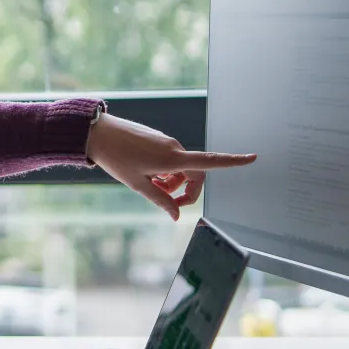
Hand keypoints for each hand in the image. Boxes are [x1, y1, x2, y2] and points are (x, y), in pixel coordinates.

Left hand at [85, 113, 257, 220]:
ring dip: (171, 182)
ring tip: (148, 185)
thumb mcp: (137, 184)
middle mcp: (174, 148)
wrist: (96, 132)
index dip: (232, 161)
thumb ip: (159, 200)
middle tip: (165, 200)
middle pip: (194, 174)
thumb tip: (176, 216)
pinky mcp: (158, 139)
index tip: (252, 158)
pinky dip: (163, 172)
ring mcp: (166, 142)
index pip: (209, 161)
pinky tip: (144, 174)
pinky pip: (169, 159)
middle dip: (185, 190)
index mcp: (172, 159)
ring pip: (179, 168)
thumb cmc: (116, 158)